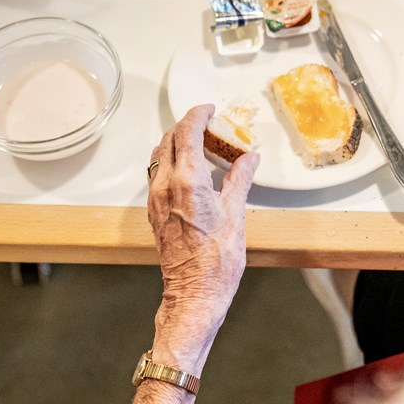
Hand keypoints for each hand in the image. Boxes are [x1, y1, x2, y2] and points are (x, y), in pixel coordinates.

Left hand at [147, 104, 258, 373]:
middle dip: (187, 126)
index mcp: (188, 182)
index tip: (210, 109)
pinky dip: (171, 162)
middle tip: (208, 125)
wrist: (194, 294)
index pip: (187, 132)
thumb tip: (249, 158)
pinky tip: (189, 171)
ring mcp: (156, 199)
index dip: (198, 115)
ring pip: (159, 156)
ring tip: (199, 145)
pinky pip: (158, 175)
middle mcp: (166, 186)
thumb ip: (240, 180)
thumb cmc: (216, 263)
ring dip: (176, 143)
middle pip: (169, 139)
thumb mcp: (237, 216)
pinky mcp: (154, 212)